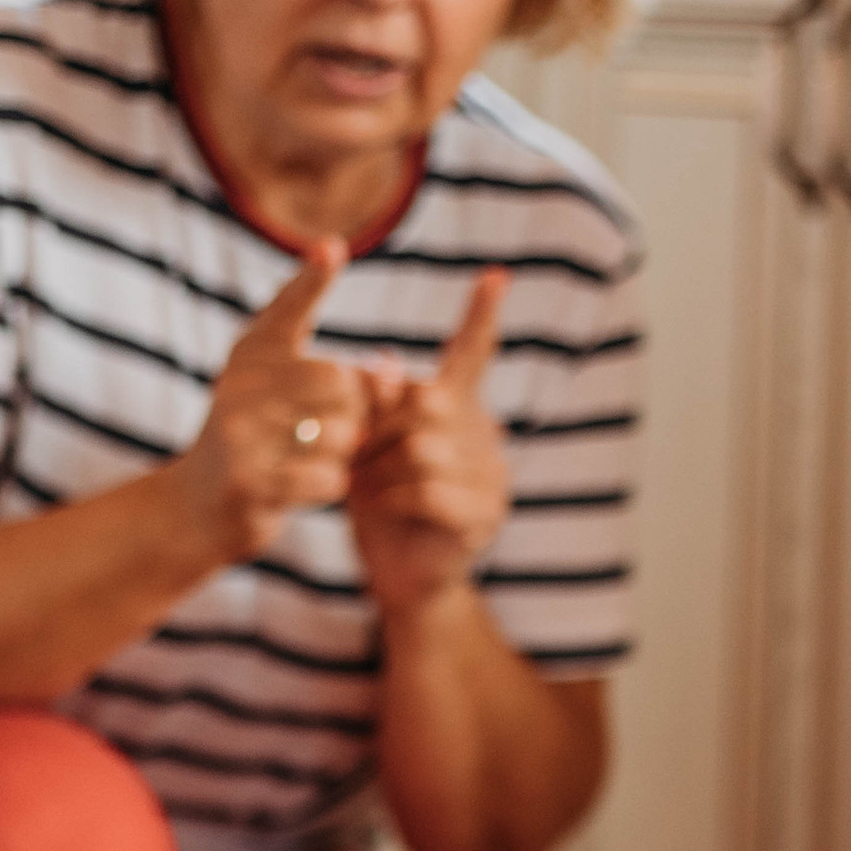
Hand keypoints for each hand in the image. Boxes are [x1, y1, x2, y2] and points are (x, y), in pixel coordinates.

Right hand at [167, 245, 369, 571]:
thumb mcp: (280, 394)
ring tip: (322, 457)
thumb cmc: (259, 441)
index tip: (332, 247)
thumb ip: (331, 374)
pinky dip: (333, 484)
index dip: (311, 280)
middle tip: (345, 429)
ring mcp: (240, 433)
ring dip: (346, 452)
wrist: (200, 505)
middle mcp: (240, 384)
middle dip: (357, 410)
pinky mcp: (249, 481)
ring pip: (339, 433)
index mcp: (251, 353)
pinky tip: (316, 484)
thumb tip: (389, 364)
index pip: (288, 308)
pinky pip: (327, 477)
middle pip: (338, 380)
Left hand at [350, 267, 512, 613]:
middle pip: (429, 402)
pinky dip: (392, 497)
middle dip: (381, 426)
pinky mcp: (483, 516)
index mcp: (460, 412)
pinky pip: (430, 490)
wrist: (402, 577)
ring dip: (380, 467)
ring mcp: (492, 477)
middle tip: (354, 453)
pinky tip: (379, 508)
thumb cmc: (382, 507)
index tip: (496, 274)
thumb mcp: (369, 448)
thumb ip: (374, 408)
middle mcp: (485, 437)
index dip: (482, 317)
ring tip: (362, 486)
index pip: (475, 355)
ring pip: (424, 448)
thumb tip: (377, 365)